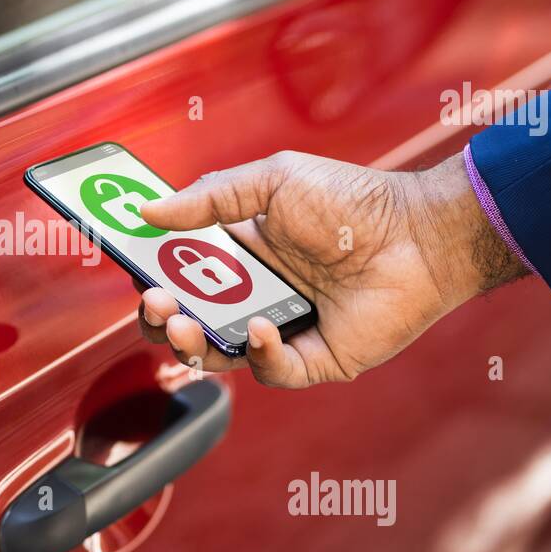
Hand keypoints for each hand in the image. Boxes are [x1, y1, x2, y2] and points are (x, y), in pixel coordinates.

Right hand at [136, 150, 525, 387]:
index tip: (131, 266)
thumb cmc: (352, 202)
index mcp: (239, 253)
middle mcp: (255, 295)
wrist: (419, 234)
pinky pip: (272, 371)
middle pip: (187, 319)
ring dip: (191, 342)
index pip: (178, 272)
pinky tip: (261, 327)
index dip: (150, 274)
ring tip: (182, 320)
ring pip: (219, 353)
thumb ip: (208, 197)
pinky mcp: (314, 359)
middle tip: (154, 301)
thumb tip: (145, 212)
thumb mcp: (271, 180)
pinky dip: (259, 353)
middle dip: (159, 315)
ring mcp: (282, 329)